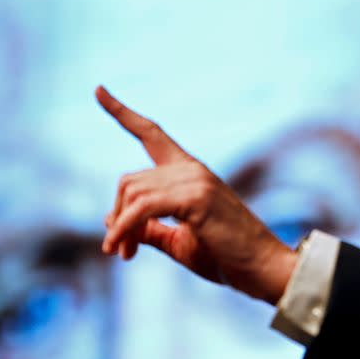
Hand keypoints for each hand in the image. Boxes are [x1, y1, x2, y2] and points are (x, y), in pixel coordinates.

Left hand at [95, 85, 296, 303]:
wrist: (262, 268)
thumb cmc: (225, 257)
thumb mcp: (179, 240)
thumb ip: (148, 228)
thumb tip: (110, 220)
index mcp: (190, 172)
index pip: (152, 134)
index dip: (122, 112)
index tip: (98, 90)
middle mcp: (192, 169)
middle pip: (130, 180)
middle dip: (118, 216)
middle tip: (117, 250)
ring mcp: (196, 180)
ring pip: (133, 193)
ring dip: (121, 228)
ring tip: (123, 253)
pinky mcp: (196, 198)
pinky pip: (142, 208)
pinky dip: (125, 228)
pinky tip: (122, 250)